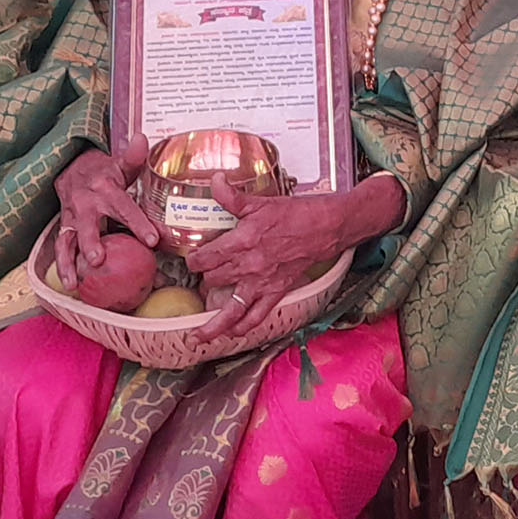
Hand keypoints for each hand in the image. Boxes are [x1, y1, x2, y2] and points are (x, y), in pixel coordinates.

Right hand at [52, 143, 161, 289]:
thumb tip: (144, 139)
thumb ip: (133, 157)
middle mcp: (86, 204)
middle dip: (91, 243)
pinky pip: (60, 248)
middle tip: (97, 260)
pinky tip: (68, 283)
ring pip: (68, 240)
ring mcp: (72, 218)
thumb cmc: (104, 171)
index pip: (124, 208)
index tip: (153, 241)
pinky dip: (62, 266)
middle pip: (88, 225)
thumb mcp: (119, 163)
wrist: (70, 168)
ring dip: (69, 261)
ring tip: (74, 283)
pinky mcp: (63, 228)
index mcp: (106, 189)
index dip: (138, 223)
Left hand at [185, 173, 403, 349]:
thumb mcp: (260, 202)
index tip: (191, 259)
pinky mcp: (276, 292)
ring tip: (196, 337)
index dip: (192, 261)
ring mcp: (262, 283)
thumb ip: (232, 196)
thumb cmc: (295, 213)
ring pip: (230, 311)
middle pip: (212, 281)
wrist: (326, 227)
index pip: (205, 258)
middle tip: (201, 277)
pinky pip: (256, 316)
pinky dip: (243, 328)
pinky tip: (232, 333)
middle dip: (202, 280)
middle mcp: (249, 266)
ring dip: (212, 326)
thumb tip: (214, 181)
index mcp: (242, 242)